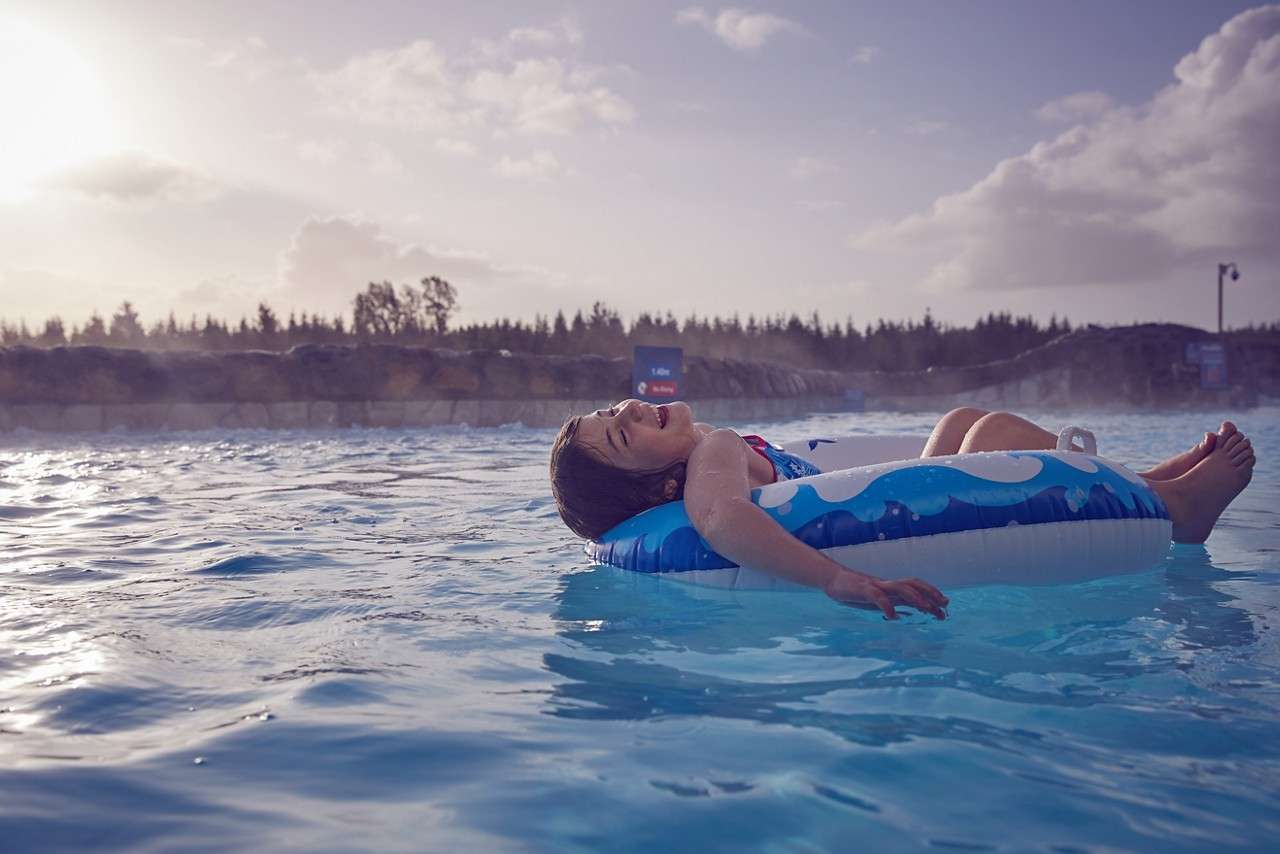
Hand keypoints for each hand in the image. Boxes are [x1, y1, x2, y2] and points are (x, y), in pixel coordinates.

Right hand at [824, 572, 948, 619]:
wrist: (833, 580)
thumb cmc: (855, 591)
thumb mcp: (876, 600)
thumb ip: (888, 604)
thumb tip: (900, 615)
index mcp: (892, 589)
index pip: (917, 589)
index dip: (932, 595)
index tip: (946, 607)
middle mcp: (888, 585)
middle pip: (914, 583)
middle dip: (931, 593)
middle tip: (944, 605)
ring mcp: (876, 585)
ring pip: (901, 587)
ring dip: (916, 598)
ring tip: (927, 609)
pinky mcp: (863, 589)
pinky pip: (877, 596)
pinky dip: (886, 605)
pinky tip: (892, 616)